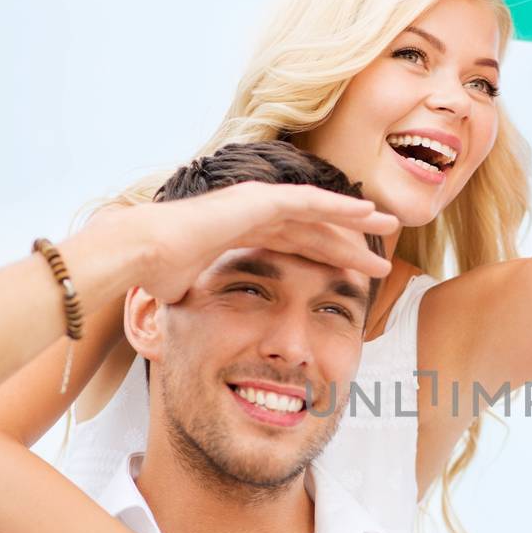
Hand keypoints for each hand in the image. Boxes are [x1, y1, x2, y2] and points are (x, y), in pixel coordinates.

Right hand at [90, 180, 398, 305]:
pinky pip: (310, 202)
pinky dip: (340, 206)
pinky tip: (368, 214)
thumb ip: (214, 299)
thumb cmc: (158, 276)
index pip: (296, 244)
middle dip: (351, 241)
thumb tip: (211, 333)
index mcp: (242, 233)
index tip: (354, 275)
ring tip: (390, 227)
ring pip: (320, 212)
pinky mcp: (258, 200)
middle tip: (383, 255)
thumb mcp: (198, 294)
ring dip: (357, 219)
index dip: (327, 257)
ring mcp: (256, 202)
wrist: (141, 255)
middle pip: (316, 228)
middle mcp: (253, 213)